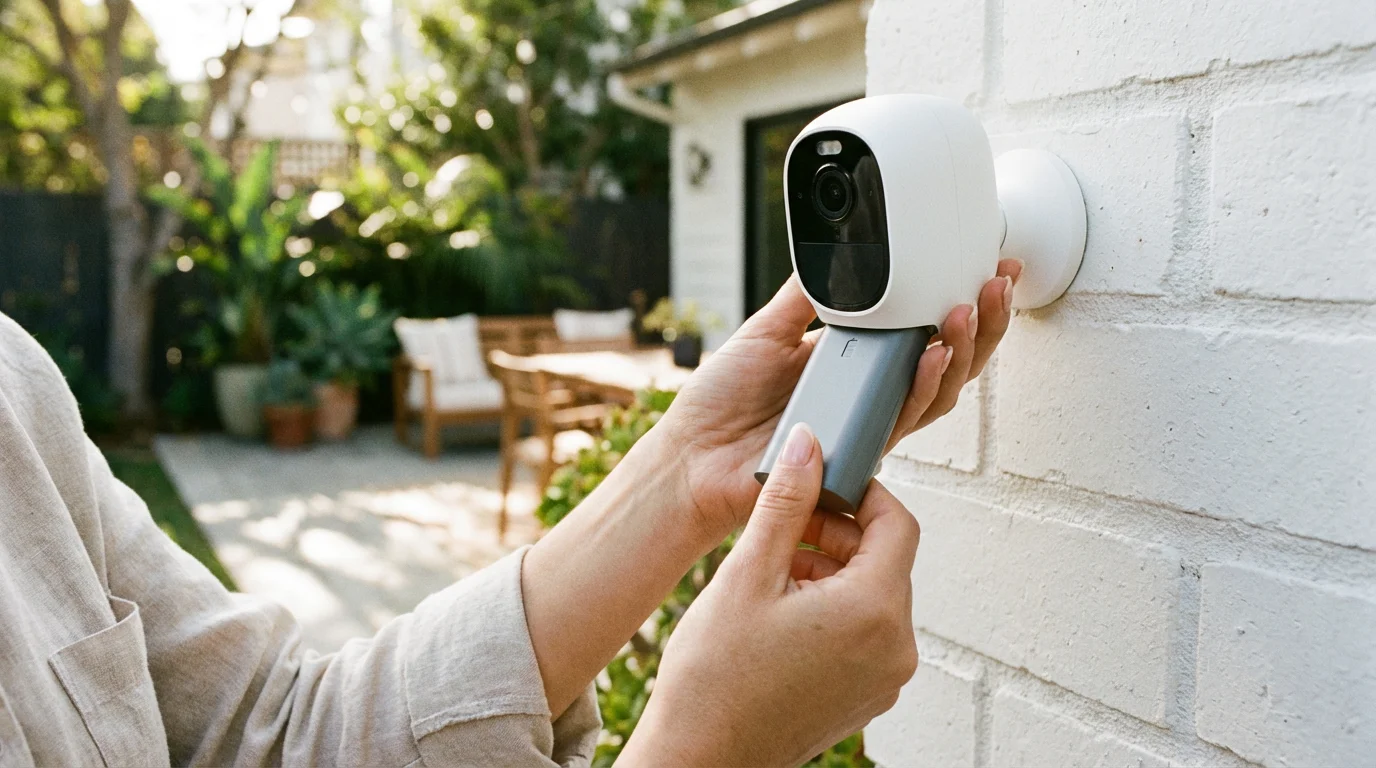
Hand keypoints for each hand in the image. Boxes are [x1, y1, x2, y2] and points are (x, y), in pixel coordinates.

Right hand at [618, 423, 919, 766]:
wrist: (700, 758)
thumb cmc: (714, 675)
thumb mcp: (747, 572)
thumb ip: (787, 501)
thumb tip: (810, 441)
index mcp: (875, 611)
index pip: (897, 522)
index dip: (858, 493)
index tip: (814, 487)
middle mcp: (896, 647)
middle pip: (885, 559)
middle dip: (836, 534)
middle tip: (780, 530)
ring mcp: (885, 678)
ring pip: (872, 594)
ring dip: (830, 570)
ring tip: (770, 574)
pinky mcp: (868, 696)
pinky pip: (865, 632)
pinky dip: (832, 609)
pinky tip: (778, 612)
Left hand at [658, 259, 1022, 537]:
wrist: (691, 454)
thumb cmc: (721, 402)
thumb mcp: (767, 330)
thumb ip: (806, 296)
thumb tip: (837, 251)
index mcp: (853, 363)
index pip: (921, 332)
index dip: (959, 304)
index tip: (984, 267)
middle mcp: (867, 395)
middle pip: (946, 364)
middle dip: (981, 325)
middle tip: (994, 285)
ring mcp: (865, 424)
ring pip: (936, 394)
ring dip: (960, 351)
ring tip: (967, 312)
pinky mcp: (855, 451)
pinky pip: (901, 420)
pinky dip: (921, 387)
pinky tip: (932, 356)